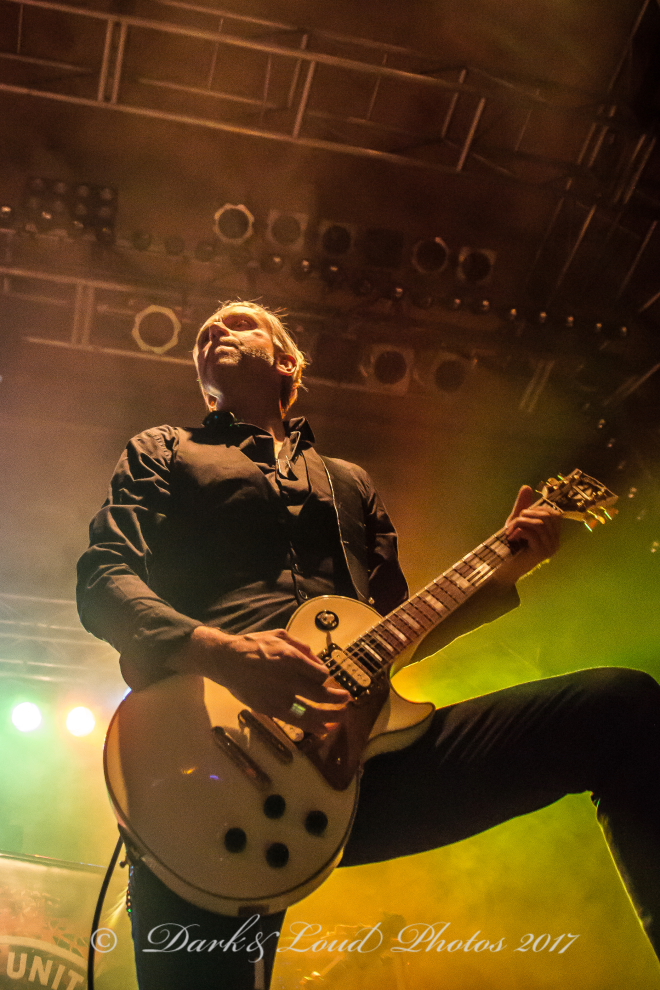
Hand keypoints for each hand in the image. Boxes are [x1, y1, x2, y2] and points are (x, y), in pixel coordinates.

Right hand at [168, 625, 349, 734]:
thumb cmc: (254, 645)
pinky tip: (323, 729)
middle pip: (320, 693)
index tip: (324, 676)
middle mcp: (287, 679)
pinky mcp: (269, 709)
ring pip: (310, 711)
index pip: (320, 673)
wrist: (226, 661)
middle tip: (347, 699)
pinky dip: (311, 726)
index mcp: (290, 658)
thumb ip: (302, 647)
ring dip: (329, 715)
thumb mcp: (280, 635)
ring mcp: (278, 697)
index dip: (325, 675)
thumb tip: (317, 661)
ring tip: (341, 717)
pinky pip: (295, 721)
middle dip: (337, 698)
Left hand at [493, 485, 562, 586]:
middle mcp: (556, 541)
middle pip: (547, 516)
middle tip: (513, 523)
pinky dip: (519, 530)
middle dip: (527, 514)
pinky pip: (532, 532)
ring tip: (510, 530)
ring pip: (539, 523)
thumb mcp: (518, 523)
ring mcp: (550, 548)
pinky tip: (511, 537)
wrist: (504, 569)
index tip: (521, 516)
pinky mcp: (541, 552)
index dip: (537, 509)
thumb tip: (527, 486)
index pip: (554, 514)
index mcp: (554, 535)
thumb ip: (523, 506)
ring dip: (520, 522)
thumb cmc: (511, 546)